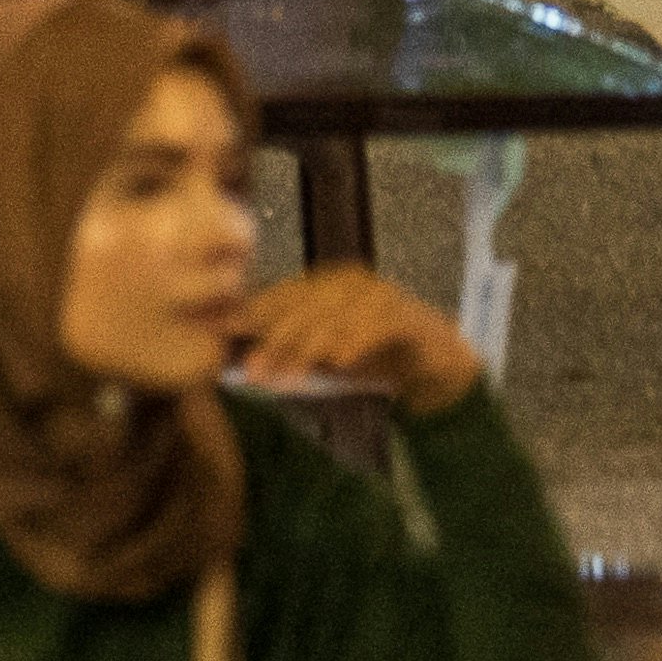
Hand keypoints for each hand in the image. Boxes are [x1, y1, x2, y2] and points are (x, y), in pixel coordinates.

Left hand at [228, 265, 488, 418]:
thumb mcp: (328, 357)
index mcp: (328, 286)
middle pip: (305, 308)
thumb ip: (294, 354)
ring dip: (309, 349)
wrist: (439, 363)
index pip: (284, 296)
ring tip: (287, 377)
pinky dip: (358, 342)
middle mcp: (351, 284)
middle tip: (253, 371)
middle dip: (275, 340)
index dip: (252, 313)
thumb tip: (244, 363)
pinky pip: (378, 326)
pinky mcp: (408, 316)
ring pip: (336, 319)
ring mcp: (381, 296)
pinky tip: (340, 362)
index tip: (222, 333)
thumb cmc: (377, 357)